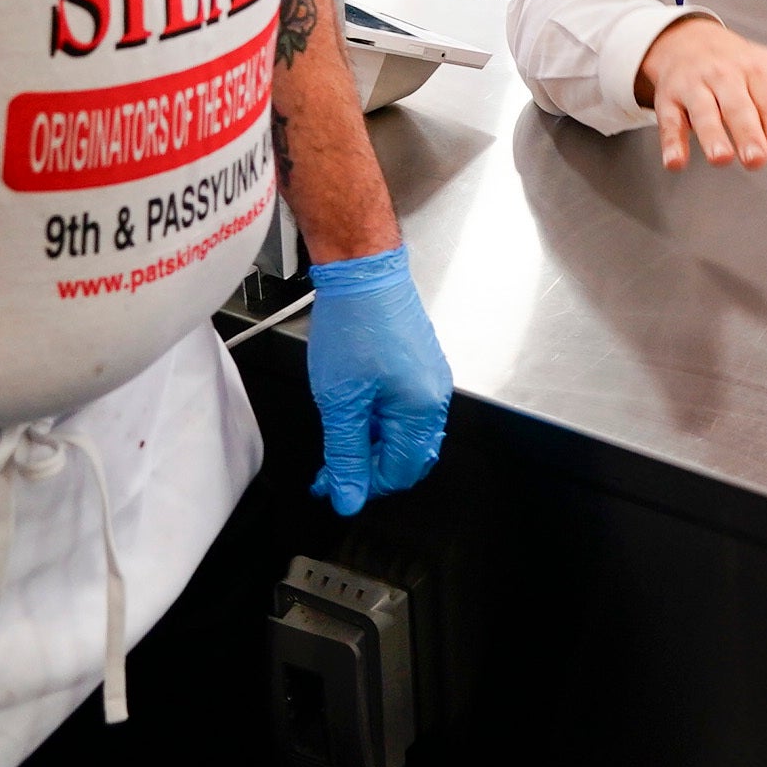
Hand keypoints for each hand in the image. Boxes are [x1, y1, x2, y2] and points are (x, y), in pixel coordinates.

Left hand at [303, 246, 450, 515]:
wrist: (362, 270)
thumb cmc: (354, 323)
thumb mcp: (340, 400)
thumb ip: (345, 454)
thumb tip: (348, 496)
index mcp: (422, 410)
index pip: (400, 472)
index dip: (364, 484)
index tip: (332, 484)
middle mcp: (435, 396)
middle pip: (408, 457)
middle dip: (369, 468)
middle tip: (331, 467)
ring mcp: (430, 378)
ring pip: (405, 433)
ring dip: (371, 444)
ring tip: (337, 436)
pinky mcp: (419, 364)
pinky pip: (405, 408)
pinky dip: (378, 420)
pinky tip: (353, 411)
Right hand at [633, 14, 766, 170]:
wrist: (689, 40)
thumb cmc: (747, 65)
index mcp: (760, 70)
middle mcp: (727, 76)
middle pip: (737, 105)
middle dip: (747, 132)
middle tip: (757, 160)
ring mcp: (696, 86)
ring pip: (703, 111)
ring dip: (710, 135)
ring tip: (721, 159)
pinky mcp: (671, 98)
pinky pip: (670, 119)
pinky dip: (671, 141)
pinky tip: (676, 162)